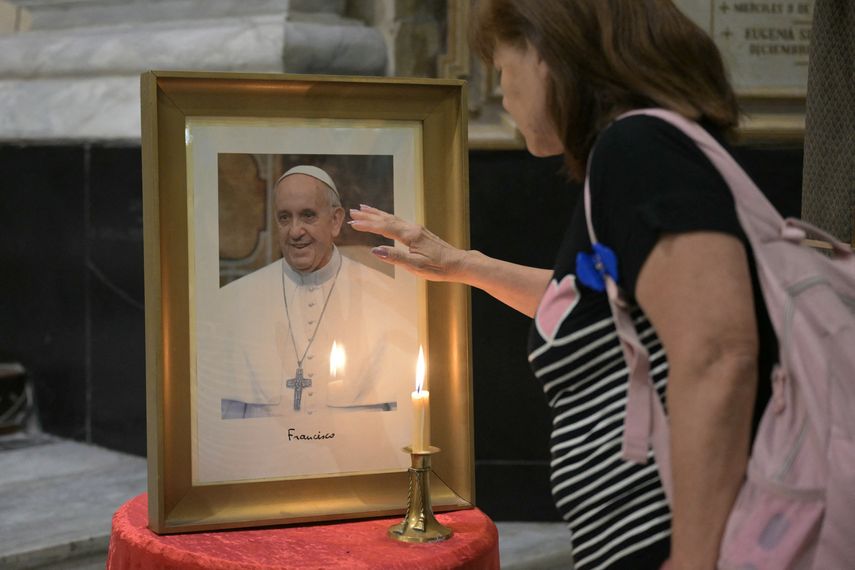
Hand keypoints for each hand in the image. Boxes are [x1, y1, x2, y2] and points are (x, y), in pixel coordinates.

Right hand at [348, 205, 464, 281]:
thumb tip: (374, 250)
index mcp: (410, 236)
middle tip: (352, 212)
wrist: (458, 262)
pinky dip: (387, 217)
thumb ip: (395, 257)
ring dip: (377, 214)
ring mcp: (416, 229)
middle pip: (386, 219)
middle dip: (368, 216)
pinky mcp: (419, 232)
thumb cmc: (438, 267)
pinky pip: (398, 221)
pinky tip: (384, 218)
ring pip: (392, 218)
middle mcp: (412, 228)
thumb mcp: (415, 266)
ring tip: (363, 209)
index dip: (367, 225)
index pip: (384, 228)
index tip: (352, 224)